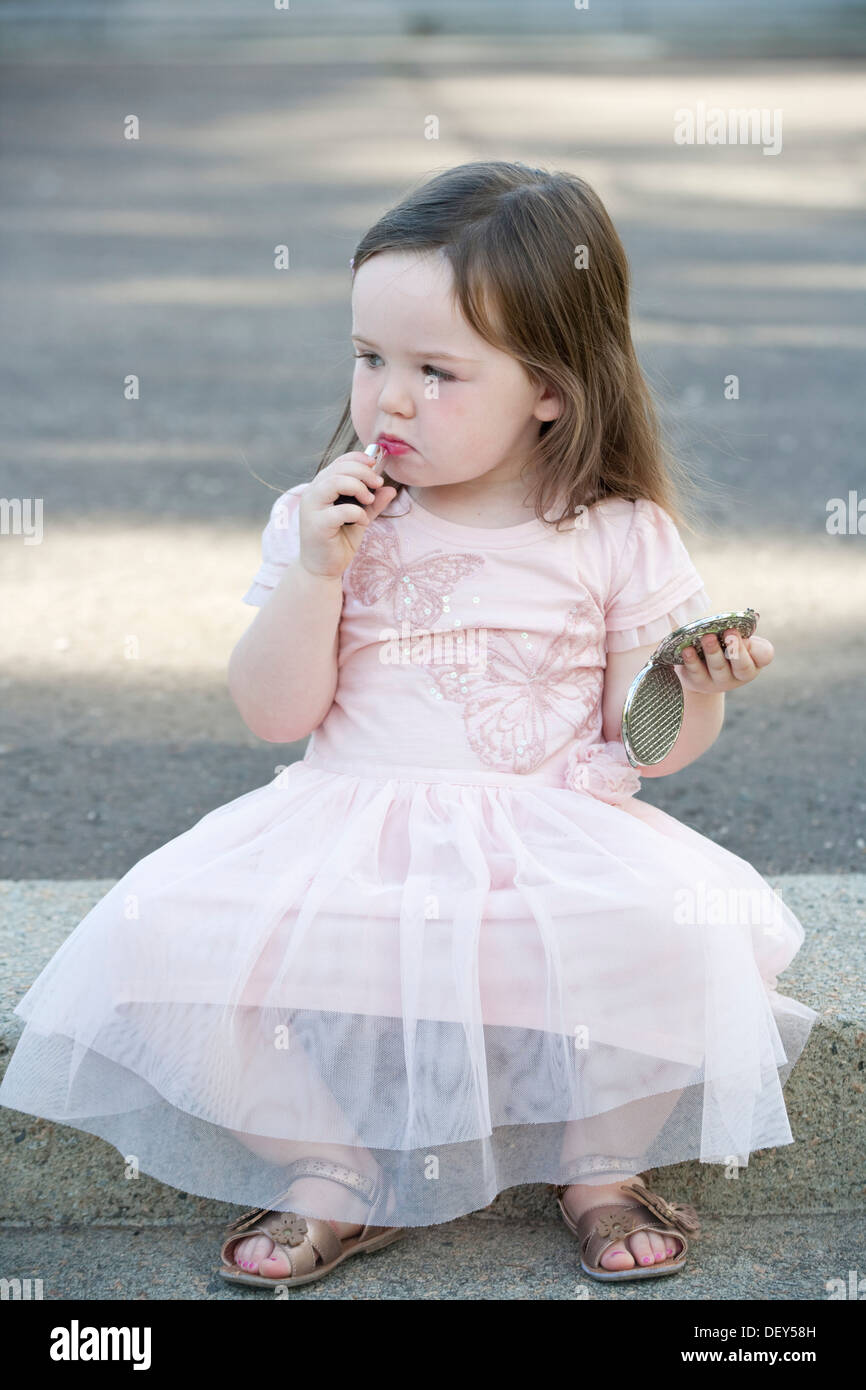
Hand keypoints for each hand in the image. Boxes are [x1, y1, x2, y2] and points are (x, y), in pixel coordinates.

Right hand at [298, 452, 397, 578]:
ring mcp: (311, 508)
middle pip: (338, 469)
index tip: (375, 464)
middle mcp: (312, 493)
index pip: (338, 462)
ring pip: (335, 482)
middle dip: (363, 472)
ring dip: (358, 487)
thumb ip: (373, 503)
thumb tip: (390, 488)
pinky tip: (362, 521)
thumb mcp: (360, 517)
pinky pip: (340, 511)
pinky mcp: (316, 524)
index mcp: (321, 487)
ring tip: (369, 500)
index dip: (358, 458)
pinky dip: (357, 513)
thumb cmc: (339, 541)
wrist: (323, 568)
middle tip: (378, 484)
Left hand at [678, 628, 773, 693]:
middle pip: (742, 666)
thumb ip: (741, 630)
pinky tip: (687, 650)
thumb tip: (751, 616)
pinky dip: (691, 660)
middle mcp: (739, 675)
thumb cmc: (723, 648)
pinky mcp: (700, 683)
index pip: (764, 656)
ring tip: (707, 637)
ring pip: (718, 668)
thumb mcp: (734, 639)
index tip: (748, 637)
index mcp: (753, 661)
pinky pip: (696, 673)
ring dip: (713, 652)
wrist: (700, 671)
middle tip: (729, 632)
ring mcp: (720, 682)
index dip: (759, 649)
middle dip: (736, 648)